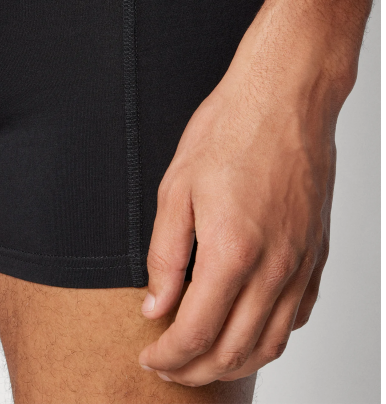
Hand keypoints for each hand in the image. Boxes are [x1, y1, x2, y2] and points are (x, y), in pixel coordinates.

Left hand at [138, 15, 344, 386]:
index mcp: (232, 251)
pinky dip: (270, 336)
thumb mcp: (176, 187)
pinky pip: (297, 314)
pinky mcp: (317, 252)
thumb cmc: (230, 130)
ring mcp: (301, 262)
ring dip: (234, 362)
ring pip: (271, 342)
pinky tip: (248, 327)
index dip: (167, 355)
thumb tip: (156, 306)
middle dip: (195, 369)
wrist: (285, 96)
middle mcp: (274, 267)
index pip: (196, 332)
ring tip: (204, 358)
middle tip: (169, 365)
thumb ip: (166, 255)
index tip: (149, 357)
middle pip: (234, 349)